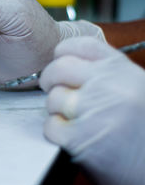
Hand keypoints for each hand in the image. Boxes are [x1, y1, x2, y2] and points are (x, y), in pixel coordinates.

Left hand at [39, 36, 144, 184]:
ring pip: (53, 98)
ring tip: (74, 120)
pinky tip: (73, 136)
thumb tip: (71, 62)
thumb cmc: (143, 132)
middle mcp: (109, 86)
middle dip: (49, 79)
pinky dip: (56, 132)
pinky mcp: (80, 138)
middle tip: (54, 89)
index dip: (63, 52)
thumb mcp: (136, 89)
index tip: (59, 60)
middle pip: (58, 69)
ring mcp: (94, 111)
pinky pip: (51, 125)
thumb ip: (107, 74)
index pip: (82, 46)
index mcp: (123, 71)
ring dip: (57, 110)